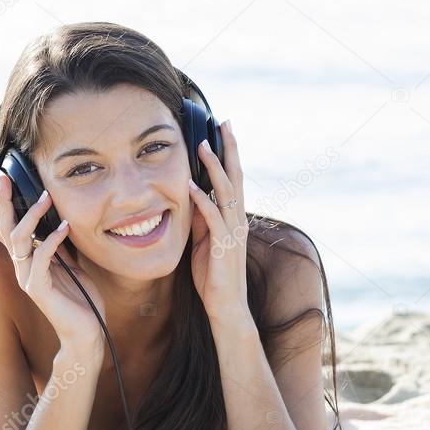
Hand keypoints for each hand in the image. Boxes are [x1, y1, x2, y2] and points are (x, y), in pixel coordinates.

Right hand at [0, 173, 105, 351]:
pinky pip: (41, 258)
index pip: (7, 229)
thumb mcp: (72, 264)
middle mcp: (22, 268)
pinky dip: (53, 240)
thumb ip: (61, 246)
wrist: (86, 331)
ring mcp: (28, 278)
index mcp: (27, 261)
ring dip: (32, 216)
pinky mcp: (38, 289)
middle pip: (5, 230)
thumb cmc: (81, 299)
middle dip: (3, 203)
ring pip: (18, 240)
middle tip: (2, 179)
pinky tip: (66, 226)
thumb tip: (60, 220)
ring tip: (45, 197)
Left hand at [187, 120, 249, 321]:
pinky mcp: (224, 246)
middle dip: (229, 149)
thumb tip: (192, 194)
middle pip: (235, 177)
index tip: (223, 130)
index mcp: (233, 217)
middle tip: (224, 123)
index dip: (229, 154)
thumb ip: (201, 217)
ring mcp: (233, 232)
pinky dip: (202, 201)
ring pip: (226, 192)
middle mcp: (237, 220)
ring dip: (214, 168)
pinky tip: (192, 187)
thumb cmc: (213, 275)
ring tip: (203, 145)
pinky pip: (213, 218)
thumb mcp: (204, 239)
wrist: (225, 306)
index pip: (233, 178)